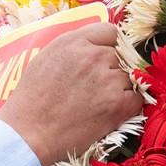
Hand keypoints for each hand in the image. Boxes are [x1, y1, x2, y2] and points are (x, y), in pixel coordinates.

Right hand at [0, 23, 142, 165]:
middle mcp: (92, 56)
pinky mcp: (118, 104)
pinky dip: (127, 106)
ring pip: (129, 77)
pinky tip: (107, 113)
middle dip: (110, 70)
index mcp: (73, 41)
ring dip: (118, 89)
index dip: (108, 46)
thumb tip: (96, 46)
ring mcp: (107, 79)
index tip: (102, 60)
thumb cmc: (32, 101)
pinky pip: (137, 98)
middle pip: (120, 55)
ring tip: (95, 103)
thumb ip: (73, 47)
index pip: (110, 31)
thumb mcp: (45, 59)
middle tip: (93, 88)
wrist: (28, 134)